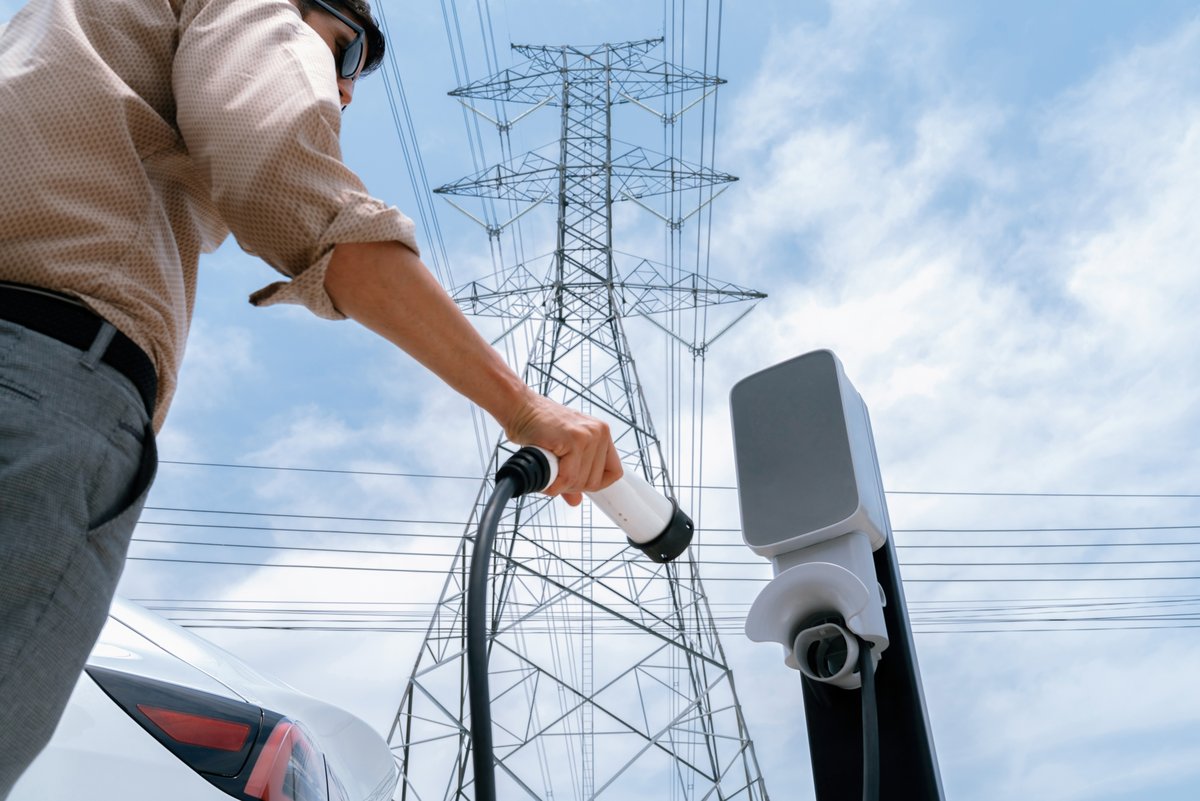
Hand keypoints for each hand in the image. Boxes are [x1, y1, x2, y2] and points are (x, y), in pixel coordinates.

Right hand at [502, 392, 622, 505]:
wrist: (520, 408)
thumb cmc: (539, 426)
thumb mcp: (563, 451)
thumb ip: (573, 475)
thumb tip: (577, 501)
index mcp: (602, 434)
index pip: (613, 472)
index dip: (593, 484)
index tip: (575, 483)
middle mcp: (600, 433)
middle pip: (595, 481)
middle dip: (572, 486)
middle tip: (555, 476)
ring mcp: (589, 435)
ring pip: (581, 481)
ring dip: (561, 484)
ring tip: (548, 470)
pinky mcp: (574, 439)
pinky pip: (568, 476)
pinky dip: (554, 483)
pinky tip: (545, 474)